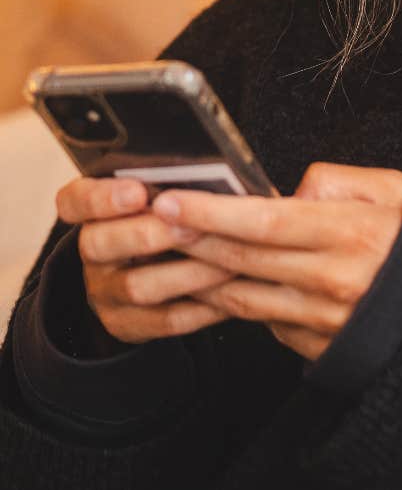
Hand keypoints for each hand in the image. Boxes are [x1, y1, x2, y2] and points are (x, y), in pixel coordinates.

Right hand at [56, 175, 237, 344]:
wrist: (147, 270)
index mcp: (92, 211)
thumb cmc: (163, 216)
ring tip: (228, 261)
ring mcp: (105, 291)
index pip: (74, 201)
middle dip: (149, 234)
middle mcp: (93, 252)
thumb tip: (209, 172)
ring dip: (186, 273)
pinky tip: (232, 291)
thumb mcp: (156, 196)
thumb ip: (169, 186)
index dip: (101, 198)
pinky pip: (164, 320)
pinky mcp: (127, 324)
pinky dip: (201, 307)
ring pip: (136, 286)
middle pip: (99, 244)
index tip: (138, 191)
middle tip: (194, 225)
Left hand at [150, 162, 401, 360]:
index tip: (172, 199)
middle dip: (191, 239)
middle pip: (244, 259)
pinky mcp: (316, 347)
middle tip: (150, 220)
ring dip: (201, 275)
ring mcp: (322, 320)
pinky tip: (217, 281)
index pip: (266, 221)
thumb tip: (292, 189)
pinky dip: (237, 301)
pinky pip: (265, 322)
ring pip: (243, 296)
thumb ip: (338, 181)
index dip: (213, 212)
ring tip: (168, 250)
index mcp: (350, 233)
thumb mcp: (392, 189)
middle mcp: (332, 280)